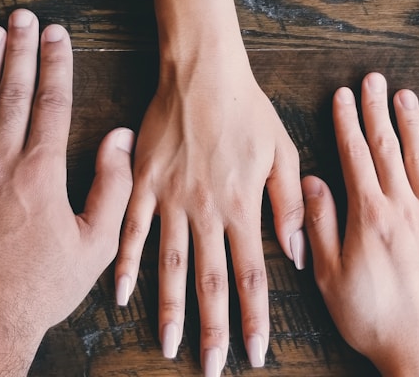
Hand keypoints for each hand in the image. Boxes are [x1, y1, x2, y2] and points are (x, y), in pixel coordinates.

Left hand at [0, 11, 134, 375]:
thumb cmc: (40, 288)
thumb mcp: (94, 245)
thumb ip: (112, 187)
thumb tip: (119, 138)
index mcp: (39, 173)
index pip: (50, 102)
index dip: (56, 63)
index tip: (58, 33)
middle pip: (10, 92)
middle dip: (19, 49)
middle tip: (23, 15)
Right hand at [114, 45, 303, 372]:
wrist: (202, 71)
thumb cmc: (247, 109)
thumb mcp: (282, 152)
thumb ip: (289, 205)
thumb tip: (298, 254)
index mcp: (243, 206)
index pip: (252, 276)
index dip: (255, 318)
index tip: (255, 352)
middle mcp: (206, 211)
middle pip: (210, 282)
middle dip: (213, 329)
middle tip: (213, 367)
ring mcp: (171, 199)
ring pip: (170, 265)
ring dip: (169, 309)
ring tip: (168, 345)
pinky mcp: (143, 183)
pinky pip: (132, 231)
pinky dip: (125, 264)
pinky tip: (120, 295)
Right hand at [303, 73, 418, 376]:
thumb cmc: (374, 321)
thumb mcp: (330, 278)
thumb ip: (320, 226)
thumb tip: (311, 182)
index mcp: (371, 217)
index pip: (356, 157)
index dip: (347, 123)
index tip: (343, 95)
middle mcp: (406, 209)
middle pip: (390, 149)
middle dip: (378, 111)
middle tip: (374, 79)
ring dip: (412, 123)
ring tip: (405, 95)